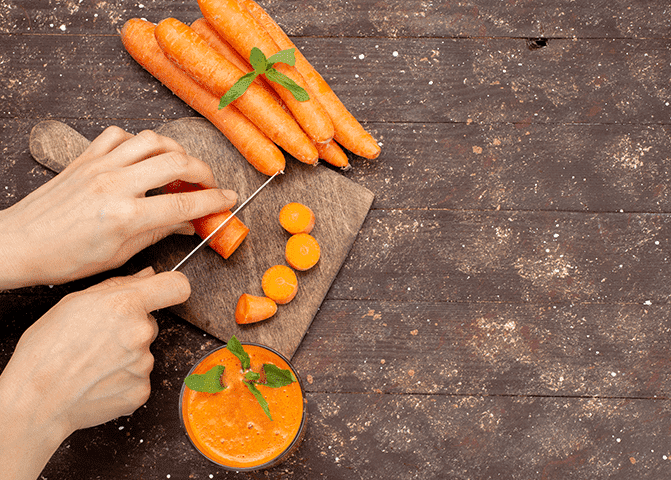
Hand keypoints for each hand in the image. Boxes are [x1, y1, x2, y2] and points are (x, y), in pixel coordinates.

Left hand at [0, 126, 236, 288]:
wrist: (21, 243)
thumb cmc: (65, 257)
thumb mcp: (119, 254)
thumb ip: (158, 232)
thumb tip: (188, 223)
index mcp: (125, 216)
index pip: (184, 204)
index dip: (214, 201)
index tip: (229, 200)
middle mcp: (115, 185)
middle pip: (176, 163)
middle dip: (204, 172)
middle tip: (210, 184)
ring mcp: (99, 166)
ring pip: (152, 140)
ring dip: (176, 150)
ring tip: (183, 166)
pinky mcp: (86, 157)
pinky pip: (120, 135)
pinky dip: (140, 141)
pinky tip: (144, 156)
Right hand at [0, 267, 187, 479]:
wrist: (35, 401)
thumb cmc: (46, 352)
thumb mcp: (75, 303)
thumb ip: (119, 286)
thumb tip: (148, 275)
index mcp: (126, 305)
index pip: (176, 286)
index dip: (170, 288)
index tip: (164, 293)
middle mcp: (141, 333)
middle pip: (151, 323)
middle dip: (131, 329)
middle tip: (100, 340)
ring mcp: (144, 364)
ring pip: (143, 352)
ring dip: (126, 356)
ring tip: (93, 364)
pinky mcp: (142, 390)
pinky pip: (139, 378)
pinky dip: (123, 380)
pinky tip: (99, 380)